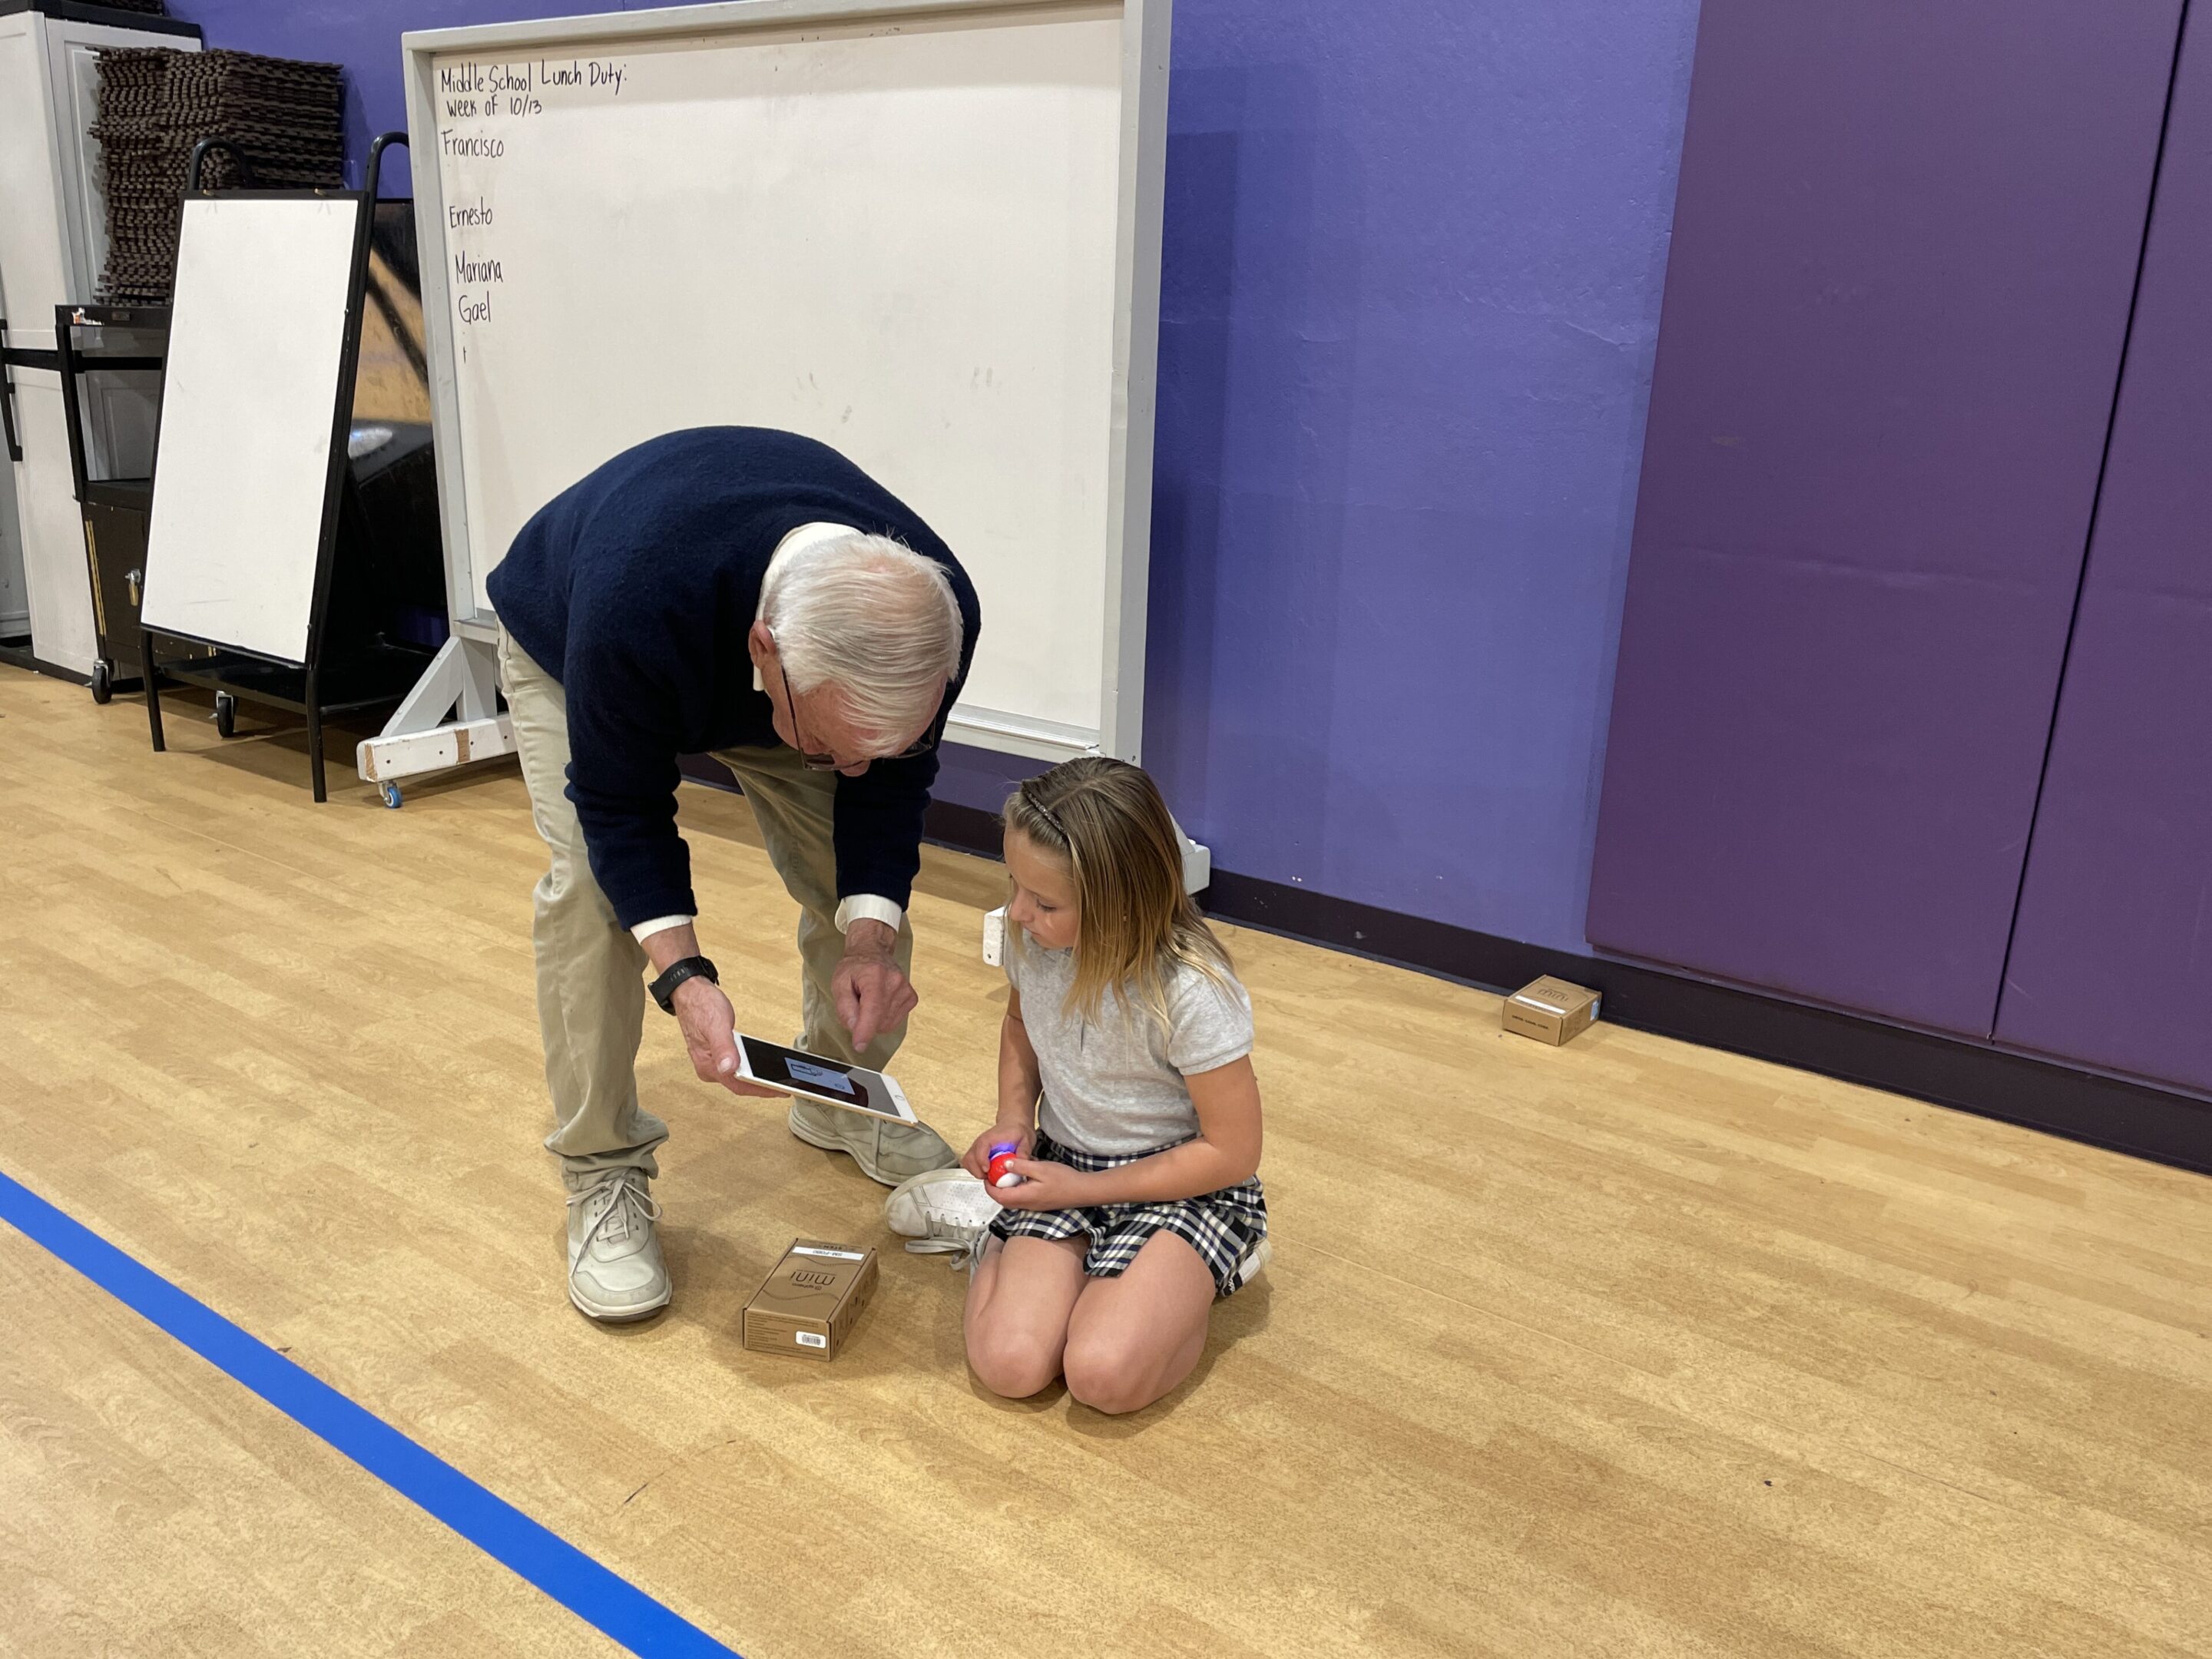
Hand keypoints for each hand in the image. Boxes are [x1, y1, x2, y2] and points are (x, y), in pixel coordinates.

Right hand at [671, 976, 778, 1097]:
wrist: (690, 991)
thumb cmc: (701, 1005)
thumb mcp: (716, 1024)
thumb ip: (723, 1047)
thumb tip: (729, 1068)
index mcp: (707, 1065)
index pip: (738, 1085)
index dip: (761, 1089)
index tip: (780, 1090)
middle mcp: (709, 1067)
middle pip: (740, 1084)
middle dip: (762, 1086)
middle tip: (784, 1085)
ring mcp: (713, 1061)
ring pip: (738, 1076)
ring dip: (757, 1078)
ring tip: (777, 1078)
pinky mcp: (718, 1054)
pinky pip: (736, 1066)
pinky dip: (750, 1067)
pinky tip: (762, 1065)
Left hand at [833, 918, 916, 1050]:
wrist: (873, 951)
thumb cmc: (855, 967)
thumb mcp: (839, 983)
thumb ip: (844, 1007)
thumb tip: (854, 1027)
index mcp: (875, 976)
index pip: (872, 1010)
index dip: (865, 1031)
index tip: (859, 1045)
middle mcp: (895, 982)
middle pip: (878, 1021)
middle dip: (864, 1022)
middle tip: (857, 1003)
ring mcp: (906, 990)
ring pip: (886, 1024)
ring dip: (874, 1020)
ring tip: (869, 1001)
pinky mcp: (911, 998)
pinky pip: (894, 1022)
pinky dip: (883, 1018)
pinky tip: (880, 1003)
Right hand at [962, 1124, 1033, 1179]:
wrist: (1014, 1123)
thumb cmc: (1018, 1130)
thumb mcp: (1026, 1139)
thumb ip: (1024, 1152)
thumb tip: (1022, 1165)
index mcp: (991, 1138)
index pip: (980, 1148)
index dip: (981, 1161)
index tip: (987, 1170)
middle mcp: (981, 1142)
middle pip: (969, 1158)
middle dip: (977, 1171)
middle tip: (991, 1177)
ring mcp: (978, 1148)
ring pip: (967, 1162)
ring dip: (976, 1171)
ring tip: (990, 1175)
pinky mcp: (978, 1153)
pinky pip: (970, 1163)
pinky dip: (976, 1170)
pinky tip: (988, 1172)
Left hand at [985, 1157, 1090, 1211]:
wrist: (1083, 1191)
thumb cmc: (1064, 1179)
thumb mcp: (1040, 1168)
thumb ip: (1021, 1167)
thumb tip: (1005, 1164)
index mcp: (1025, 1197)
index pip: (999, 1197)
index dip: (989, 1188)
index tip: (986, 1176)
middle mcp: (1027, 1205)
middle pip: (1004, 1201)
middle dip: (996, 1189)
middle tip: (994, 1174)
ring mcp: (1034, 1206)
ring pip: (1012, 1201)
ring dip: (1006, 1190)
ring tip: (1005, 1175)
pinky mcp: (1039, 1204)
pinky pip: (1021, 1199)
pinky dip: (1016, 1190)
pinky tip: (1021, 1178)